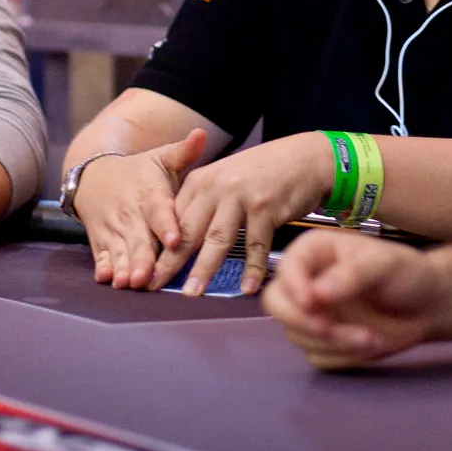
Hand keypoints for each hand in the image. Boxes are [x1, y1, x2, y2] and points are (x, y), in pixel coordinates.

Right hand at [73, 129, 204, 288]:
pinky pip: (101, 256)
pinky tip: (105, 279)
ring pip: (119, 251)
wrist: (93, 176)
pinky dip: (102, 267)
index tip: (175, 239)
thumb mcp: (161, 158)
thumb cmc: (139, 171)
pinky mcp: (100, 241)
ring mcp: (113, 229)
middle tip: (147, 276)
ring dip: (124, 267)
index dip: (166, 225)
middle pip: (138, 239)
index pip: (159, 211)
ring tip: (129, 282)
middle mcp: (130, 214)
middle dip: (142, 258)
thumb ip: (183, 152)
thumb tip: (201, 133)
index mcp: (150, 195)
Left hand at [152, 131, 334, 296]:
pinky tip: (247, 287)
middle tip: (154, 286)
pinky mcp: (266, 206)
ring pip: (217, 239)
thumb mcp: (225, 179)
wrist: (304, 157)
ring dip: (204, 269)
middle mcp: (217, 187)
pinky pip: (255, 244)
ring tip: (193, 293)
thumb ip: (202, 204)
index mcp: (200, 181)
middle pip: (188, 231)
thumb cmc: (263, 173)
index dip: (158, 247)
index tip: (147, 270)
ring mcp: (241, 196)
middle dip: (170, 262)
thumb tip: (179, 241)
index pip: (173, 219)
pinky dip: (251, 268)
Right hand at [263, 228, 443, 367]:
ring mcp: (313, 314)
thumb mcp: (384, 264)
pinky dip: (341, 356)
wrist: (428, 306)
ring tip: (371, 338)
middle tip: (330, 330)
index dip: (293, 286)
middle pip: (276, 304)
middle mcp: (307, 282)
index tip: (312, 302)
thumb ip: (351, 275)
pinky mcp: (322, 341)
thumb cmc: (406, 273)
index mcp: (314, 253)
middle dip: (303, 321)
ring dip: (332, 342)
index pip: (287, 268)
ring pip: (298, 335)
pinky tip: (368, 344)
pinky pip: (316, 356)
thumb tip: (317, 293)